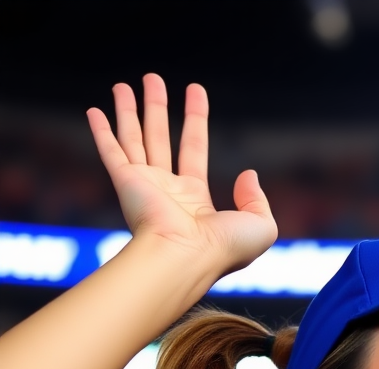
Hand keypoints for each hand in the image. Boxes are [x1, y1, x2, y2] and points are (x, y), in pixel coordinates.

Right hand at [87, 74, 276, 272]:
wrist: (188, 258)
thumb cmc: (225, 248)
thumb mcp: (261, 225)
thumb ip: (258, 199)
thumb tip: (248, 175)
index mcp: (196, 200)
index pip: (194, 149)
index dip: (195, 119)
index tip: (195, 90)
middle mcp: (167, 190)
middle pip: (160, 138)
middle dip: (156, 107)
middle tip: (153, 78)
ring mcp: (144, 187)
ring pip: (134, 138)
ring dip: (128, 110)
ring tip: (124, 84)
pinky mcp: (126, 184)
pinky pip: (111, 152)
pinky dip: (101, 132)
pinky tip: (94, 111)